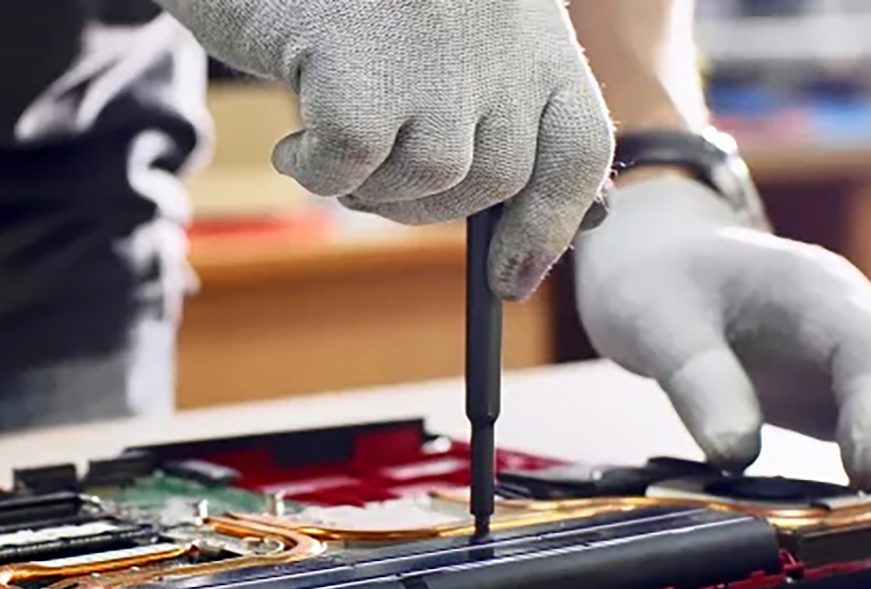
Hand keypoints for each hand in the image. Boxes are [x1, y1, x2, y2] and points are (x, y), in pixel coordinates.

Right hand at [153, 0, 614, 298]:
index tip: (510, 278)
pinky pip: (352, 169)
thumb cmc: (346, 0)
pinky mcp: (365, 68)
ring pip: (430, 179)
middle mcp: (500, 34)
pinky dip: (315, 171)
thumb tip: (521, 245)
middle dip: (431, 207)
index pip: (578, 149)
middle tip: (372, 179)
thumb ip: (490, 112)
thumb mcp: (442, 40)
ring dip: (372, 186)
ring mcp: (436, 51)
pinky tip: (293, 138)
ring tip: (327, 140)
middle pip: (498, 179)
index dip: (550, 224)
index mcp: (532, 26)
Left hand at [575, 173, 870, 488]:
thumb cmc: (656, 279)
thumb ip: (698, 381)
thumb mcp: (656, 322)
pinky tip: (868, 520)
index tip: (866, 474)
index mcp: (817, 292)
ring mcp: (853, 364)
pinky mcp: (841, 400)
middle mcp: (854, 326)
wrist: (657, 260)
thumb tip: (737, 457)